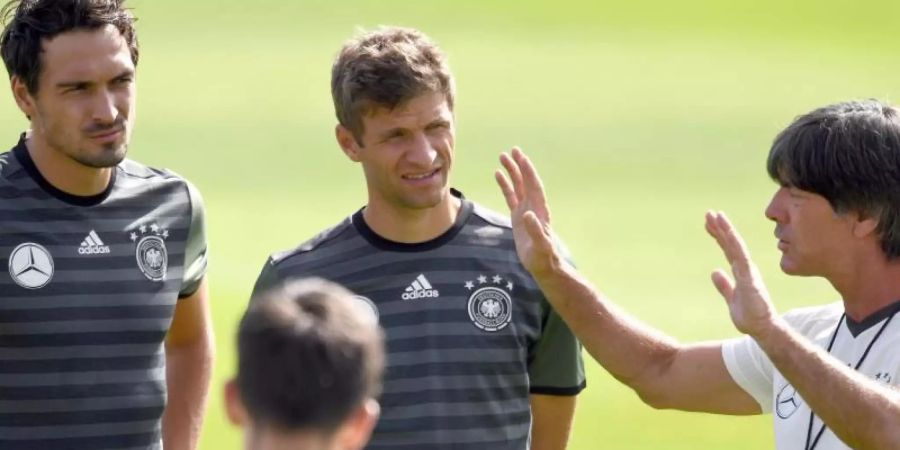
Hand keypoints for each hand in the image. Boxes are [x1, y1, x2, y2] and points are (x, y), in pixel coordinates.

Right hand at [495, 148, 561, 276]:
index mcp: (540, 210)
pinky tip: (498, 175)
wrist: (543, 265)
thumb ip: (535, 231)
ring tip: (502, 157)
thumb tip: (527, 215)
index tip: (521, 157)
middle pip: (526, 181)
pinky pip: (511, 196)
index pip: (534, 186)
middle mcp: (534, 206)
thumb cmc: (543, 257)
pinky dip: (505, 185)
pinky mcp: (518, 217)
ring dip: (512, 171)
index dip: (528, 172)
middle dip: (520, 166)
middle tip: (511, 151)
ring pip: (518, 186)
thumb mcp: (540, 246)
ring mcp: (526, 210)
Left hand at [705, 211, 778, 336]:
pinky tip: (728, 234)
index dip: (719, 235)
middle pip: (731, 244)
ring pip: (736, 246)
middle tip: (709, 213)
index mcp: (741, 271)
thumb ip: (724, 285)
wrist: (762, 329)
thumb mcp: (731, 298)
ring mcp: (748, 272)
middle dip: (720, 228)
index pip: (728, 249)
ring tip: (717, 216)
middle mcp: (745, 268)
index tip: (709, 223)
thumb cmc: (750, 316)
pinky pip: (742, 258)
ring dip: (726, 231)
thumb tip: (715, 271)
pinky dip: (735, 245)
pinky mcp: (750, 279)